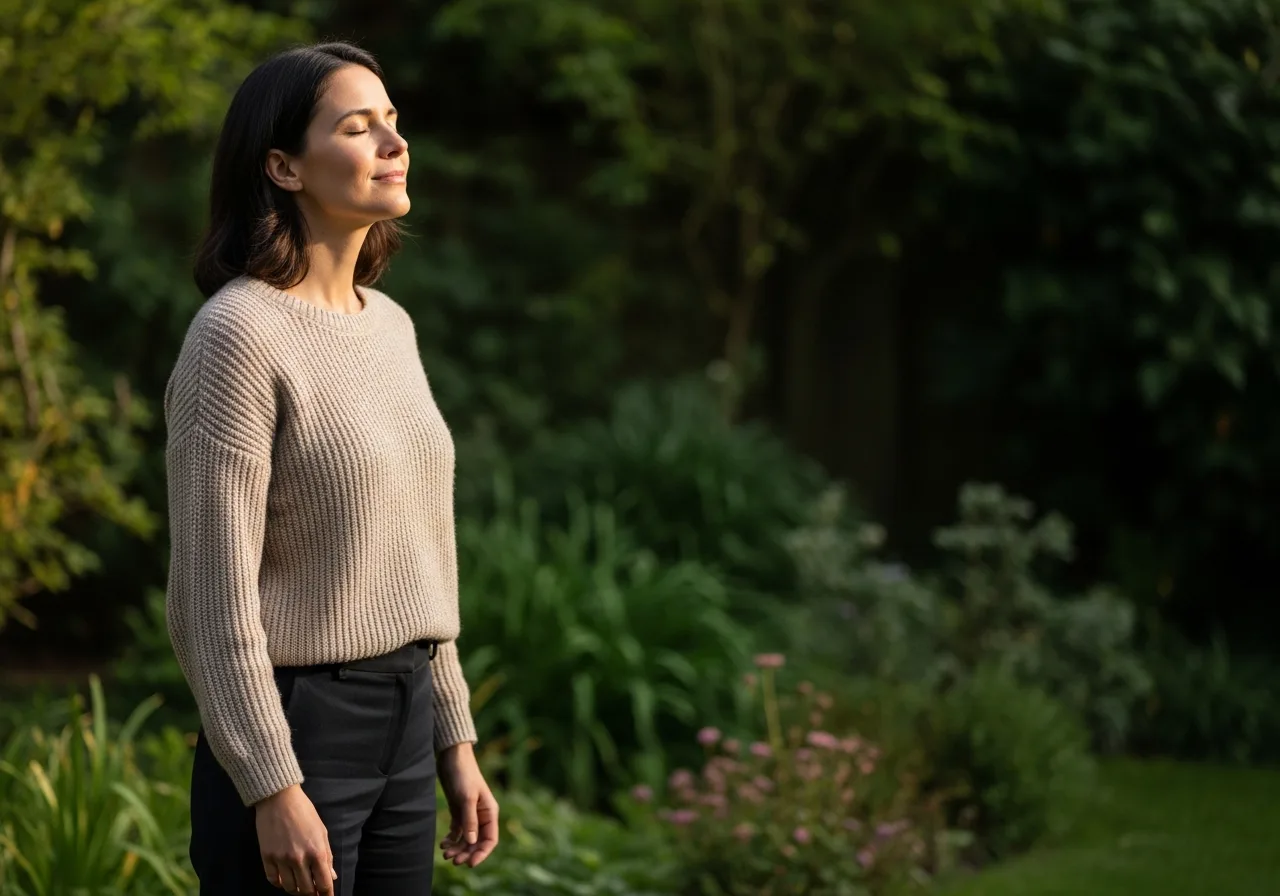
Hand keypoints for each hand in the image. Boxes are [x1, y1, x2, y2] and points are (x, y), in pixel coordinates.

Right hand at [255, 784, 336, 893]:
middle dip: (312, 893)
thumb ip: (327, 855)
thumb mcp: (322, 831)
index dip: (327, 894)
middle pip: (306, 890)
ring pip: (290, 888)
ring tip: (300, 884)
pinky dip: (280, 883)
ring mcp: (281, 859)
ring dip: (296, 889)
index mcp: (317, 851)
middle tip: (313, 890)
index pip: (324, 883)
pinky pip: (273, 880)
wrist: (279, 799)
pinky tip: (284, 879)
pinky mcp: (267, 857)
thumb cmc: (304, 812)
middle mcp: (299, 859)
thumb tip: (331, 876)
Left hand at [438, 742, 498, 866]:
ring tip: (445, 853)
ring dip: (457, 848)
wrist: (452, 757)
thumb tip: (472, 842)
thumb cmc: (463, 774)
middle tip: (452, 860)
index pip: (490, 840)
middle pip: (477, 842)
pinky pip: (457, 831)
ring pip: (466, 838)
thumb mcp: (467, 797)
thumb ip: (470, 820)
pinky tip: (443, 844)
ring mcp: (469, 813)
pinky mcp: (458, 810)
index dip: (481, 854)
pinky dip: (451, 839)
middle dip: (466, 853)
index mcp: (490, 812)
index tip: (470, 864)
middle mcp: (481, 815)